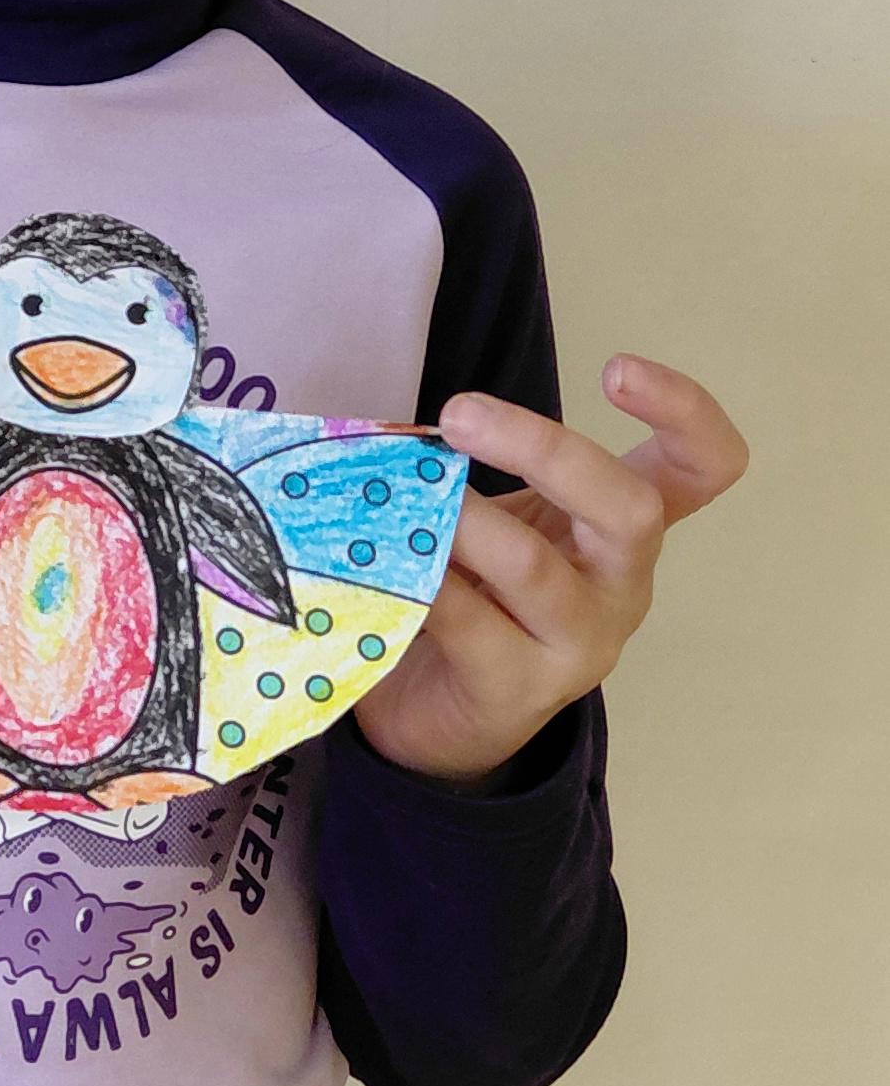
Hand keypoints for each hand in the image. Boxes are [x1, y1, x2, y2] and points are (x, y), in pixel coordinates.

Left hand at [351, 354, 749, 787]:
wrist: (442, 716)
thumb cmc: (478, 593)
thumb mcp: (499, 520)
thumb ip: (479, 469)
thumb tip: (409, 423)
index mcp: (626, 531)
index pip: (704, 469)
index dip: (686, 412)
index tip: (616, 369)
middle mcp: (621, 585)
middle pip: (631, 511)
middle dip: (545, 451)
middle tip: (458, 414)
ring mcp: (579, 645)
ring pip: (536, 569)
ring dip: (463, 522)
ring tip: (405, 499)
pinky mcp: (518, 689)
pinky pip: (470, 623)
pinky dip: (420, 582)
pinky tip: (382, 562)